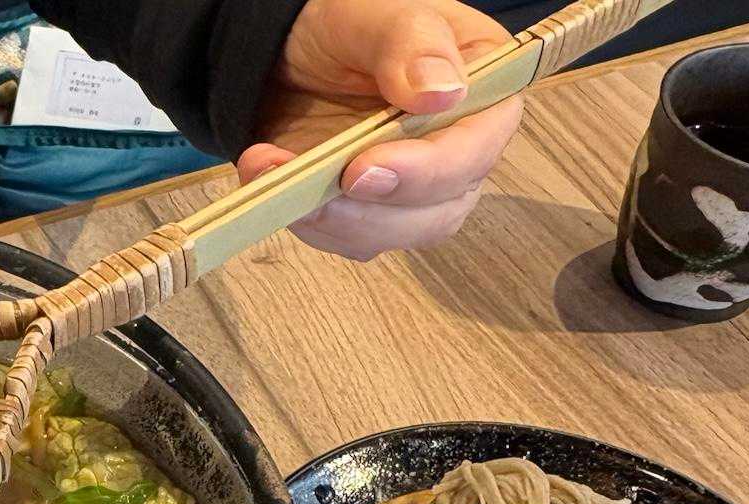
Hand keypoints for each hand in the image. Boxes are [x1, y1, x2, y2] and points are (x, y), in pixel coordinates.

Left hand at [240, 0, 524, 260]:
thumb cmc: (350, 23)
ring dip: (327, 217)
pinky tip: (264, 174)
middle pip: (439, 208)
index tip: (366, 169)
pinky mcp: (366, 210)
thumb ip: (411, 44)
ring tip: (269, 169)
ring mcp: (413, 188)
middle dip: (370, 210)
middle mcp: (457, 150)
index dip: (429, 170)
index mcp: (483, 93)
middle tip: (314, 187)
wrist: (294, 48)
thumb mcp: (376, 13)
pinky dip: (302, 217)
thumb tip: (442, 93)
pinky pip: (342, 235)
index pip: (477, 148)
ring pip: (388, 233)